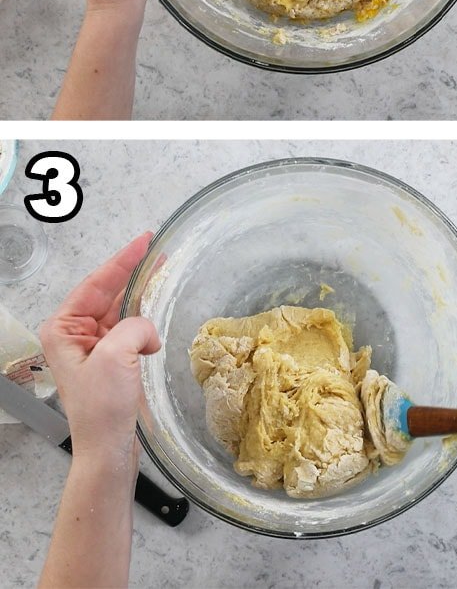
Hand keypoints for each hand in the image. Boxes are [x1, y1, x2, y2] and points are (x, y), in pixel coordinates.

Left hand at [39, 234, 159, 466]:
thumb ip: (133, 327)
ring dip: (141, 297)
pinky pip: (130, 328)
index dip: (123, 260)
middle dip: (132, 274)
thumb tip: (149, 331)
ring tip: (162, 274)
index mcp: (64, 329)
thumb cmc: (102, 406)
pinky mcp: (111, 360)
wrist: (107, 447)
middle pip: (108, 293)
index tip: (144, 240)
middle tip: (157, 251)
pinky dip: (145, 322)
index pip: (96, 284)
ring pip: (121, 309)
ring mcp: (93, 347)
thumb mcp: (115, 357)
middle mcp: (74, 334)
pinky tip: (156, 321)